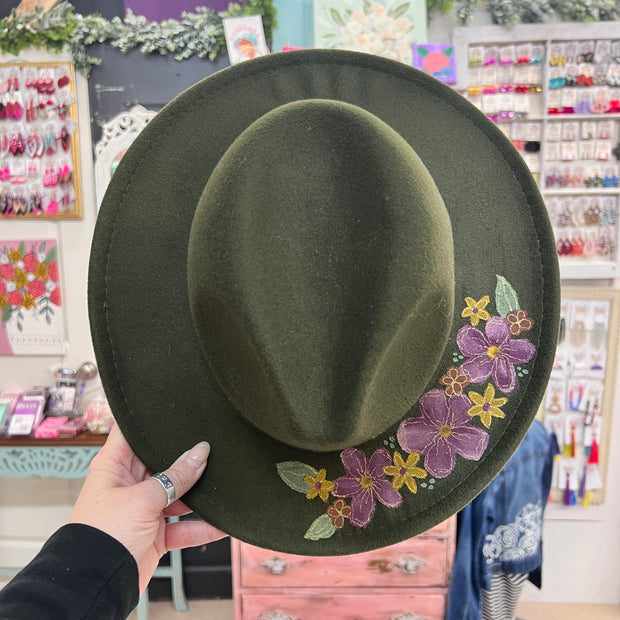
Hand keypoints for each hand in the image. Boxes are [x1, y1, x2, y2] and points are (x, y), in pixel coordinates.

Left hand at [68, 424, 225, 591]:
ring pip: (177, 495)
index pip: (131, 433)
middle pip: (162, 463)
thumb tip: (201, 452)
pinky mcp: (154, 535)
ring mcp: (142, 510)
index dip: (150, 420)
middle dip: (185, 459)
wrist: (96, 586)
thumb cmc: (102, 537)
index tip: (177, 410)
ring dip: (198, 495)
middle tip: (211, 447)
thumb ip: (176, 475)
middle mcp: (128, 485)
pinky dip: (201, 527)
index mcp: (114, 467)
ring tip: (223, 484)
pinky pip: (183, 527)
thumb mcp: (143, 498)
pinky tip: (221, 523)